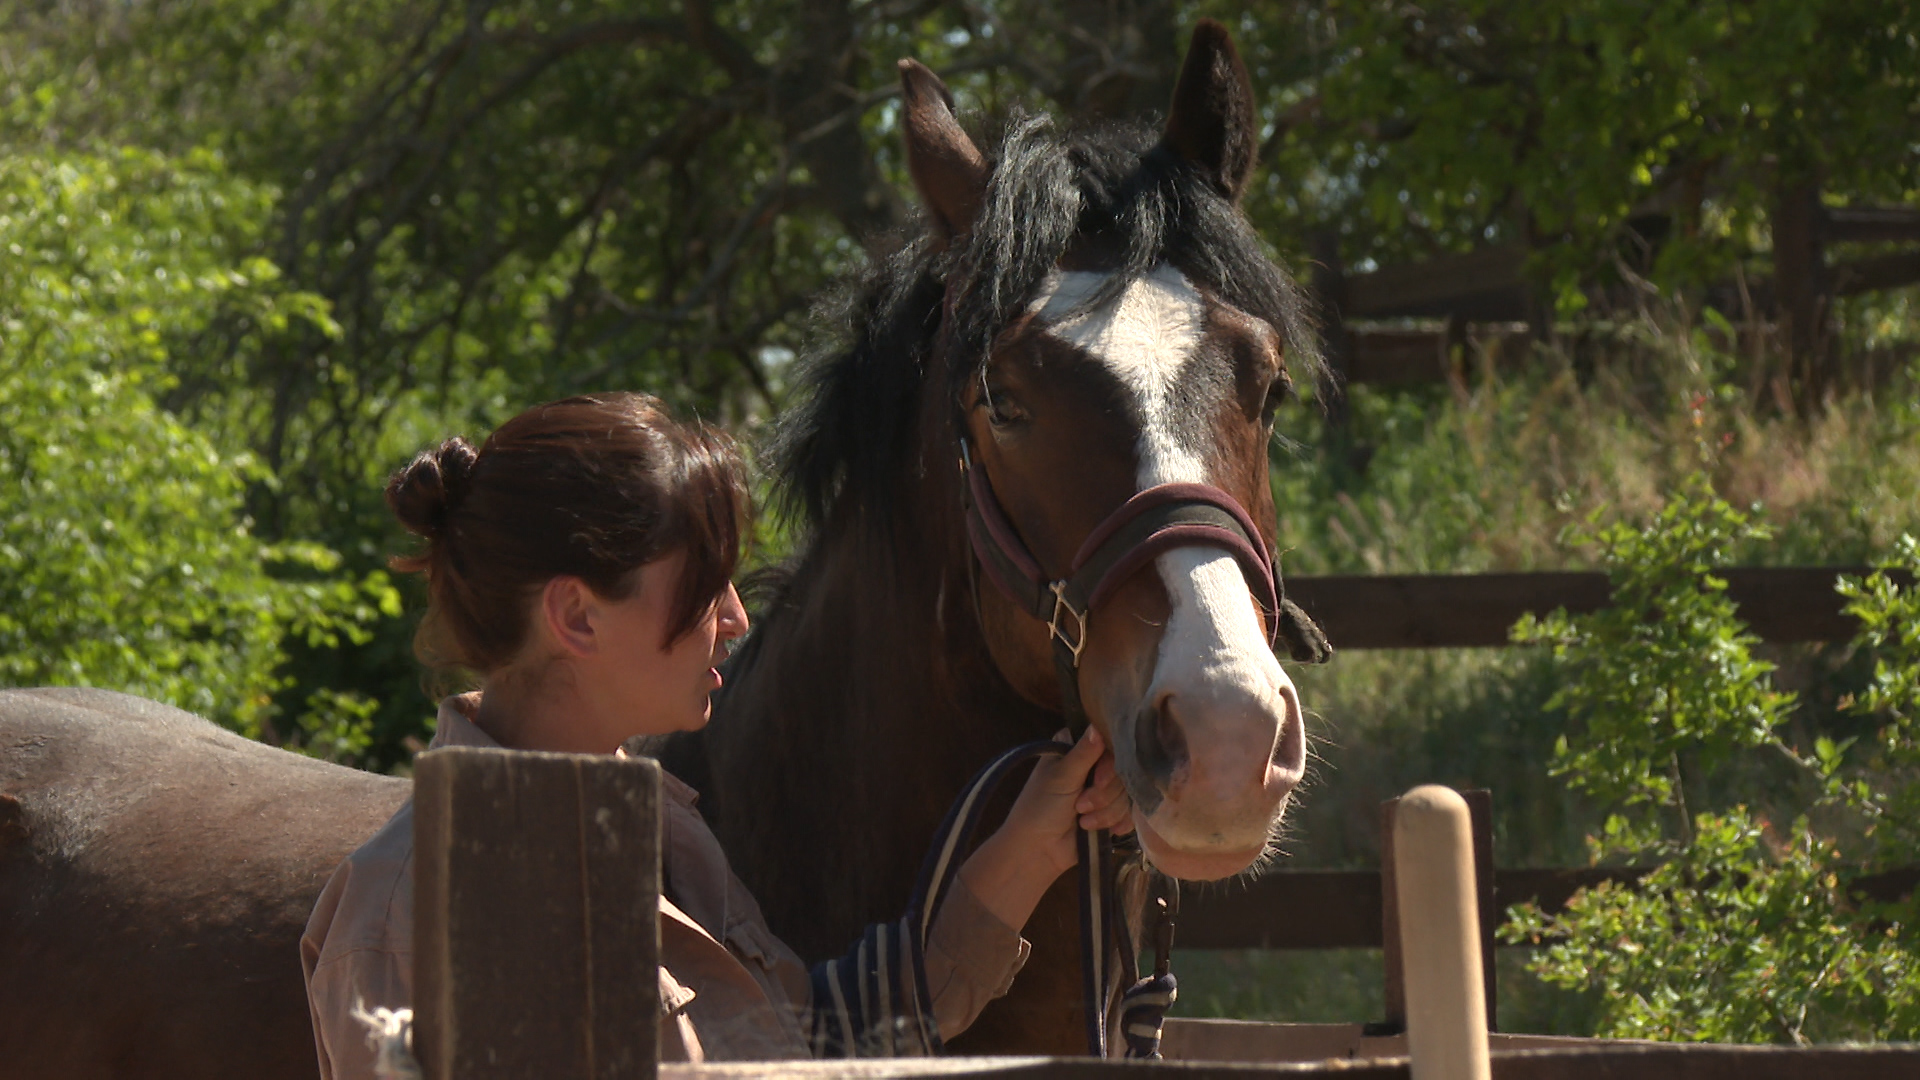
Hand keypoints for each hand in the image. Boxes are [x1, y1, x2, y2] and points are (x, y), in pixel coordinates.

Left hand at [955, 727, 1135, 932]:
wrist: (1038, 850)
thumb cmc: (1040, 807)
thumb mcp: (1062, 777)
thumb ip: (1084, 753)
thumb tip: (1098, 726)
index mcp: (1074, 747)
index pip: (1108, 744)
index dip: (1109, 765)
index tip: (1099, 780)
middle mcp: (1091, 764)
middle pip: (1121, 771)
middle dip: (1103, 795)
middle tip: (1080, 806)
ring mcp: (1102, 789)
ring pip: (1126, 794)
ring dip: (1105, 812)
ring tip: (1083, 822)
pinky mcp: (1111, 811)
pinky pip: (1130, 812)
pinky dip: (1117, 823)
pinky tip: (1105, 831)